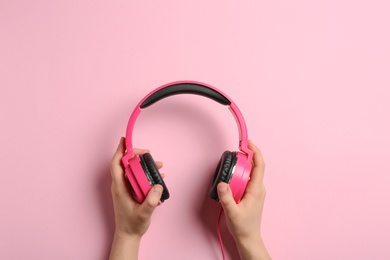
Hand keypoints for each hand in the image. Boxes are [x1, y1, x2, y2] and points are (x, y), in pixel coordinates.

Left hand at [109, 137, 163, 259]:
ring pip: (133, 170)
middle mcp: (121, 185)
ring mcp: (125, 188)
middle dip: (136, 156)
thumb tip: (158, 185)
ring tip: (158, 165)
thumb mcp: (144, 213)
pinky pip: (137, 178)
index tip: (124, 140)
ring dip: (144, 165)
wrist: (128, 235)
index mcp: (120, 187)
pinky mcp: (130, 191)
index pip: (116, 165)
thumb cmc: (132, 225)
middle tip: (148, 153)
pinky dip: (146, 174)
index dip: (119, 151)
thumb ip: (151, 200)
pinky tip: (157, 176)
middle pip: (125, 164)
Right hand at [217, 140, 270, 259]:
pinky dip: (241, 172)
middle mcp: (258, 188)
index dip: (255, 152)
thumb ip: (226, 198)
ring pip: (251, 172)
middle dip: (247, 155)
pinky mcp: (251, 194)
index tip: (248, 142)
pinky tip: (233, 174)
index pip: (259, 166)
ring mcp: (255, 191)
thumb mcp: (232, 212)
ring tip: (234, 159)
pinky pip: (247, 178)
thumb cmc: (243, 227)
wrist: (248, 238)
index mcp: (256, 190)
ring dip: (243, 164)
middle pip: (255, 166)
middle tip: (237, 149)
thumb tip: (222, 184)